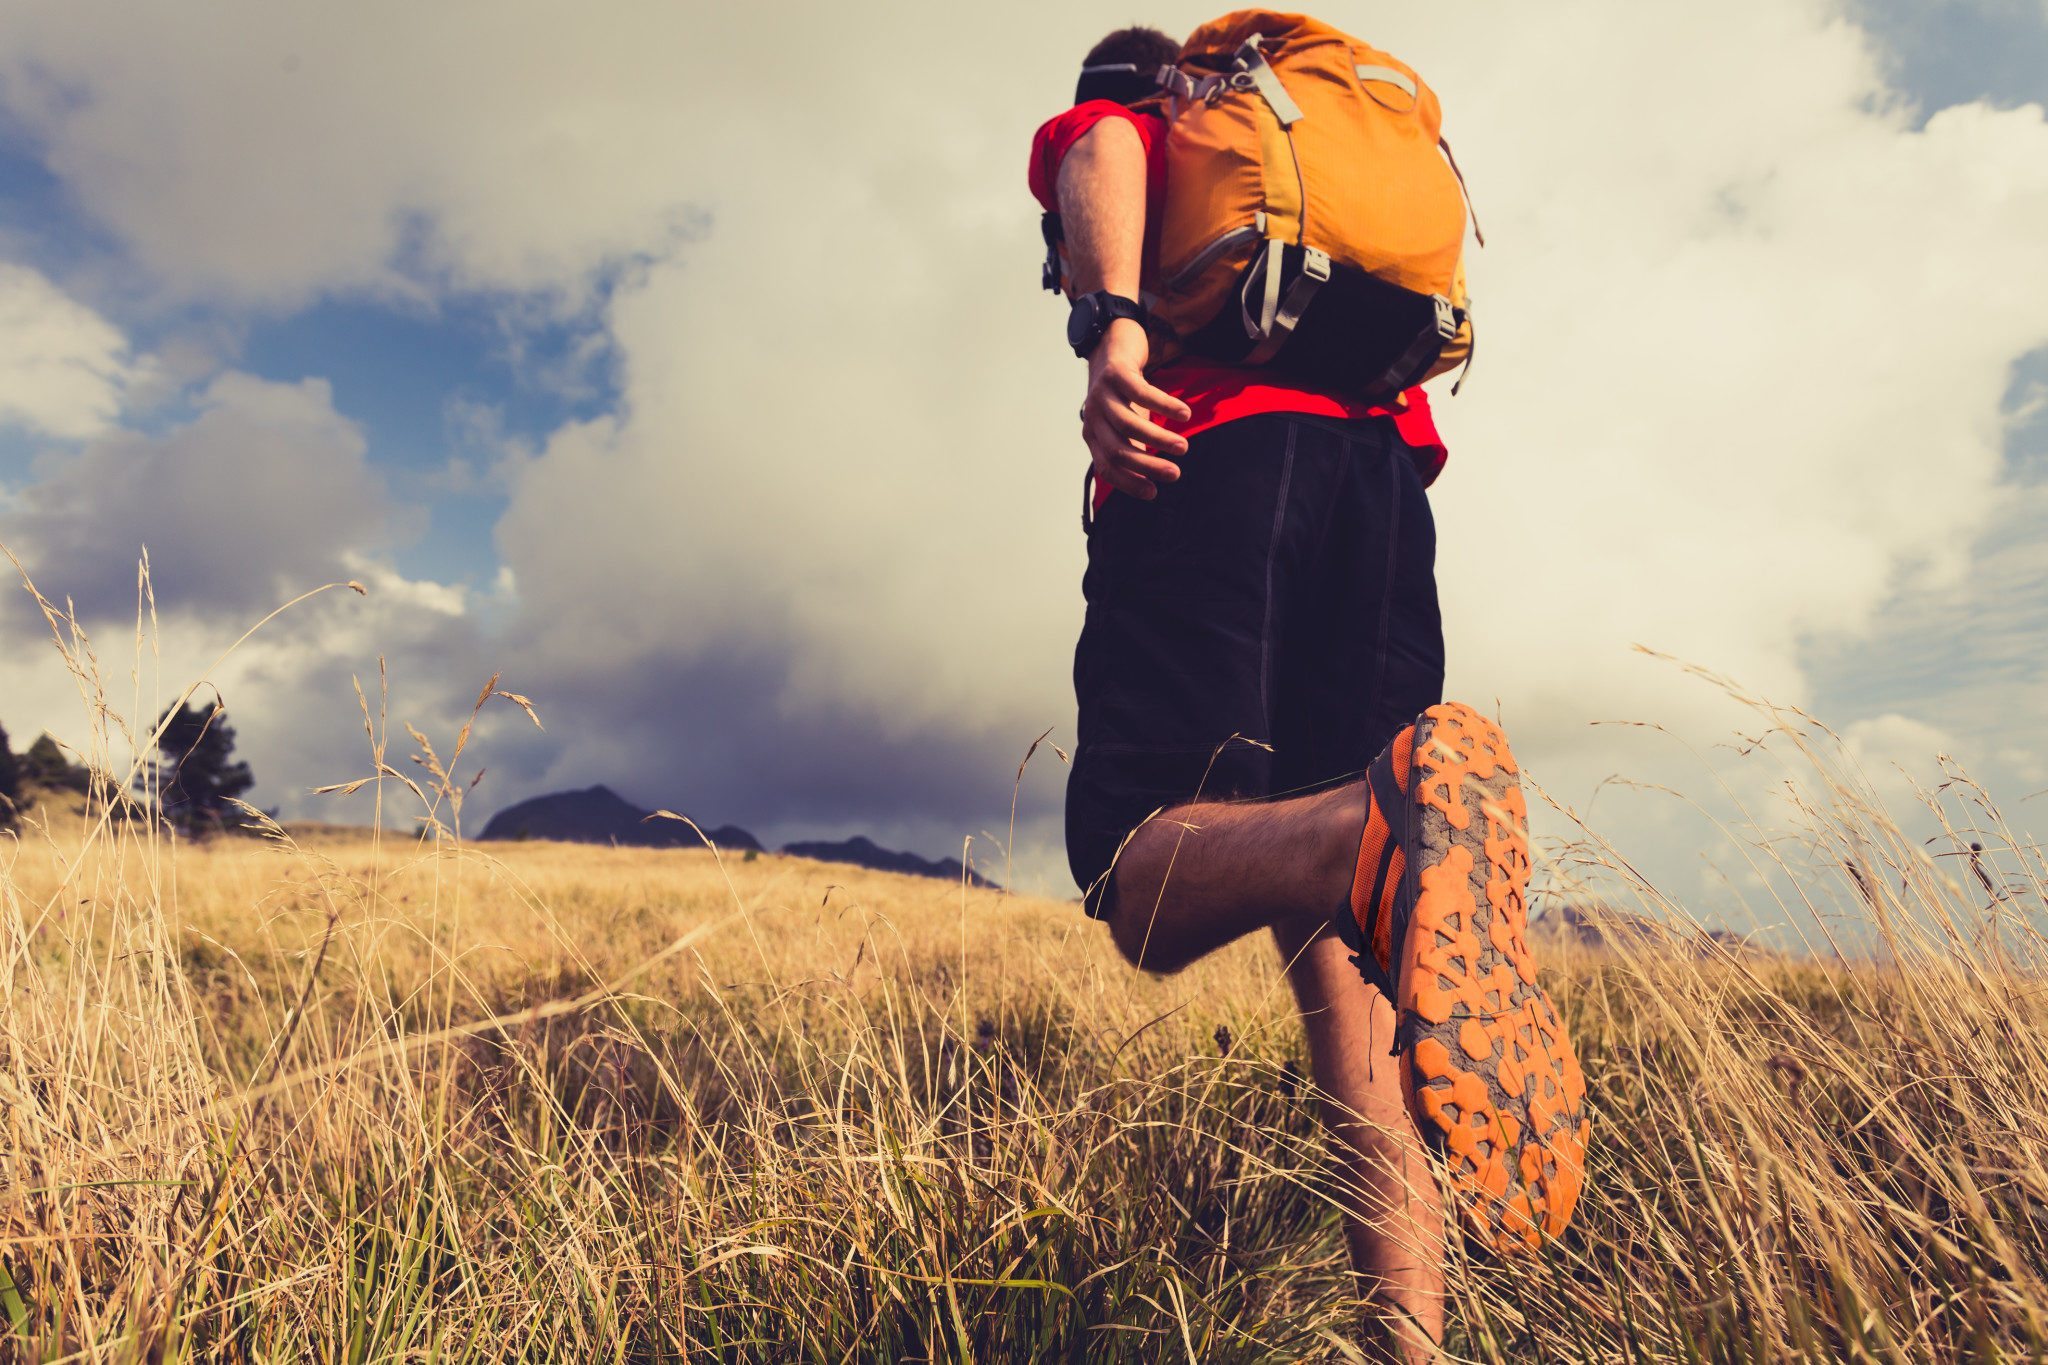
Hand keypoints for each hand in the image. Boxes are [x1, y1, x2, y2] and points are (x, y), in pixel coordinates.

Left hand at [1081, 318, 1191, 499]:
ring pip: (1128, 425)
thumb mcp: (1125, 420)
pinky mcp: (1115, 373)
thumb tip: (1152, 474)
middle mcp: (1093, 416)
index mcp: (1093, 433)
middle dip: (1147, 466)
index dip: (1129, 482)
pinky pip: (1142, 394)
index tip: (1153, 493)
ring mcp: (1101, 394)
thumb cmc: (1124, 391)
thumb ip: (1132, 443)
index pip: (1107, 467)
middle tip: (1174, 474)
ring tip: (1183, 448)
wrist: (1112, 343)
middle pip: (1117, 450)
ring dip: (1158, 440)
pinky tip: (1184, 414)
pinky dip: (1165, 406)